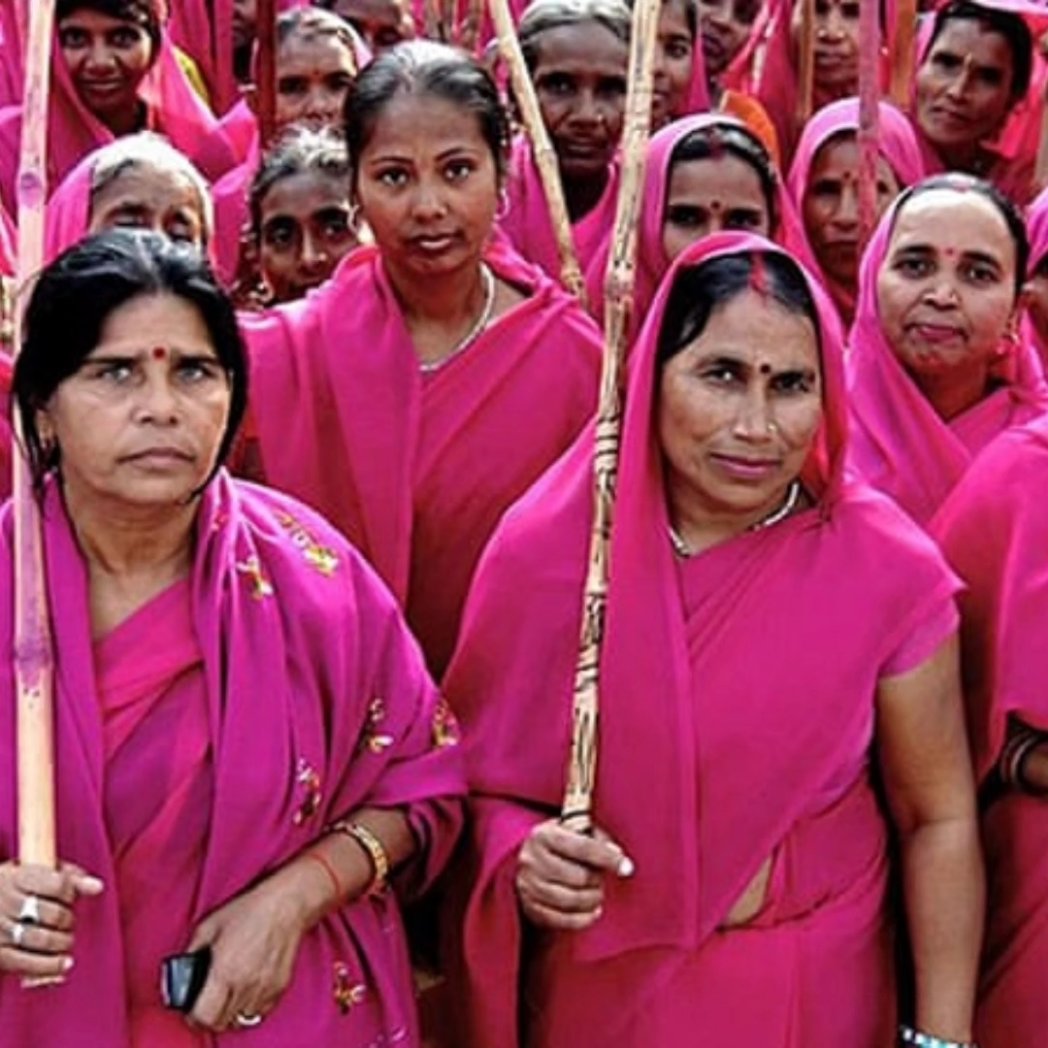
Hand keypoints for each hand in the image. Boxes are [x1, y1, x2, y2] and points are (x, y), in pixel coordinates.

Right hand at [0, 860, 103, 980]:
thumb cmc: (18, 887)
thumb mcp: (39, 872)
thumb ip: (70, 877)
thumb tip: (97, 887)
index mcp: (17, 877)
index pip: (57, 884)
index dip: (70, 893)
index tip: (70, 897)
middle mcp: (5, 902)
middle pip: (51, 914)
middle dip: (67, 920)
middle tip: (68, 921)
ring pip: (39, 939)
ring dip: (61, 942)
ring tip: (66, 940)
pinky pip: (25, 963)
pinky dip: (49, 965)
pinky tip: (64, 963)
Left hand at [186, 877, 308, 1031]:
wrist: (286, 904)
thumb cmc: (249, 910)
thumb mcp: (209, 925)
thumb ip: (191, 952)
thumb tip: (182, 972)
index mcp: (224, 970)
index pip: (204, 1015)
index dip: (193, 1015)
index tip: (191, 1008)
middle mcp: (245, 983)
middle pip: (221, 1022)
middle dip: (210, 1016)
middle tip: (207, 1004)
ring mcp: (264, 988)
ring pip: (241, 1020)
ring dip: (231, 1013)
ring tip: (227, 997)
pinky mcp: (279, 987)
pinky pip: (260, 1012)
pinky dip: (250, 1008)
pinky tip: (246, 992)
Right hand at [515, 820, 633, 931]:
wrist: (529, 860)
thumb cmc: (561, 844)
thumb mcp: (576, 831)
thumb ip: (597, 839)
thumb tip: (616, 854)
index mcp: (544, 834)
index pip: (582, 847)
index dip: (607, 858)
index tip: (627, 868)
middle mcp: (531, 859)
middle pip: (577, 877)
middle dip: (597, 880)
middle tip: (602, 879)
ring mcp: (527, 884)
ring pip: (569, 900)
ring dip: (591, 899)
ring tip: (598, 894)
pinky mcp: (529, 907)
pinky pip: (560, 920)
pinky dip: (582, 919)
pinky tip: (593, 911)